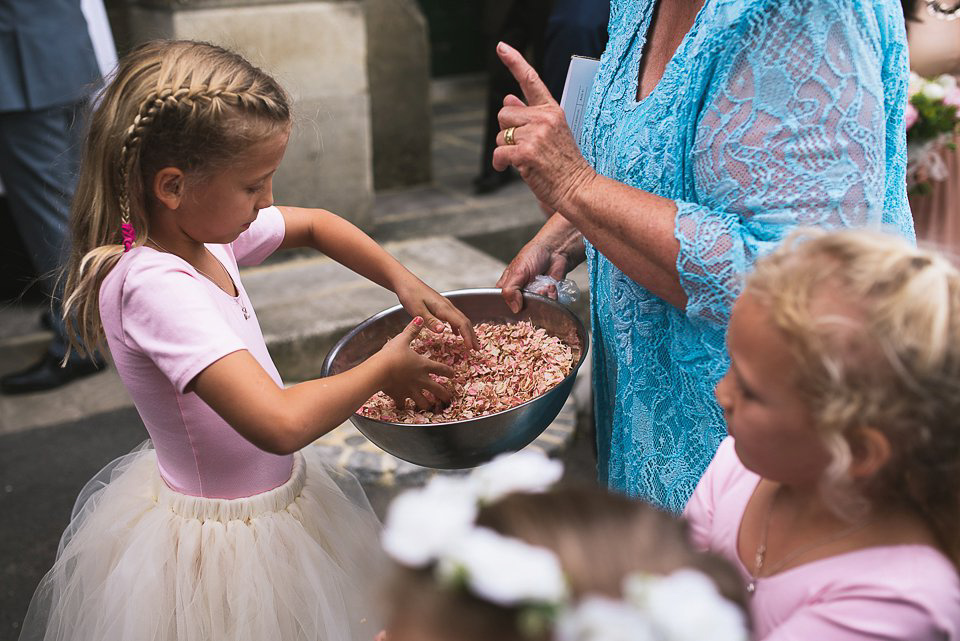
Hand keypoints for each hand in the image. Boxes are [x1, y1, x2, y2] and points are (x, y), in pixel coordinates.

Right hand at [377, 317, 455, 410]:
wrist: (379, 371)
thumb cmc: (392, 354)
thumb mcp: (403, 339)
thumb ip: (412, 330)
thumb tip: (420, 318)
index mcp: (424, 365)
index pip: (442, 369)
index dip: (449, 372)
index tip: (453, 375)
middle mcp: (421, 380)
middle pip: (438, 390)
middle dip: (445, 395)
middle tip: (448, 399)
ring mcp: (411, 390)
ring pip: (424, 402)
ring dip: (428, 405)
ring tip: (431, 408)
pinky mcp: (400, 397)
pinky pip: (404, 405)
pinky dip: (404, 407)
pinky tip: (404, 407)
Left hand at [395, 277, 479, 350]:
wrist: (405, 282)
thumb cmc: (410, 295)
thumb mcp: (417, 310)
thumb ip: (431, 321)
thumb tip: (443, 331)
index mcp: (443, 308)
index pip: (461, 323)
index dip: (468, 336)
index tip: (471, 348)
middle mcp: (447, 306)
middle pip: (465, 322)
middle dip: (472, 336)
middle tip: (477, 349)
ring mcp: (445, 305)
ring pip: (461, 319)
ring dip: (467, 332)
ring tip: (470, 343)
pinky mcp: (440, 305)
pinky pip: (453, 317)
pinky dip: (458, 327)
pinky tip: (456, 333)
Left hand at [492, 41, 596, 212]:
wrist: (578, 188)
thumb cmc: (564, 164)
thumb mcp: (550, 134)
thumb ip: (529, 115)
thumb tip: (508, 98)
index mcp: (552, 110)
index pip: (531, 80)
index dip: (514, 62)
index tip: (501, 47)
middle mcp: (544, 118)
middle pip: (504, 114)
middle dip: (506, 131)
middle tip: (522, 147)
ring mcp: (535, 134)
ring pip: (500, 135)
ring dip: (505, 150)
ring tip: (525, 159)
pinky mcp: (526, 152)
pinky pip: (498, 153)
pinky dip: (500, 163)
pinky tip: (510, 168)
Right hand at [497, 216, 583, 312]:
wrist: (555, 250)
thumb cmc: (533, 255)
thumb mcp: (517, 272)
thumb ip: (510, 290)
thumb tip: (515, 309)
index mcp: (507, 287)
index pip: (502, 304)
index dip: (508, 306)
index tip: (516, 304)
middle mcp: (520, 293)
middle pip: (520, 309)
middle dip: (528, 302)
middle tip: (532, 290)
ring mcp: (534, 296)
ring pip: (536, 308)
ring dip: (541, 297)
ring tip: (543, 285)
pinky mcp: (548, 297)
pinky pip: (549, 305)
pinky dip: (551, 296)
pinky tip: (551, 286)